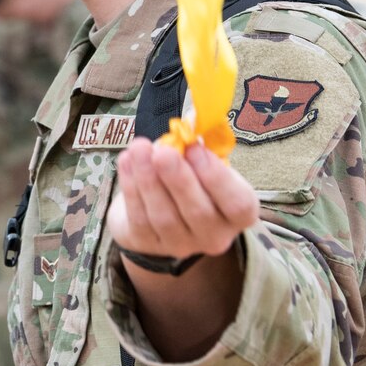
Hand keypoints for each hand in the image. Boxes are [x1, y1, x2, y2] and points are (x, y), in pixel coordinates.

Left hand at [105, 137, 258, 261]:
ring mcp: (181, 245)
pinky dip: (131, 187)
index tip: (195, 149)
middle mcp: (214, 235)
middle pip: (198, 212)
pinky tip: (126, 162)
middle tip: (163, 152)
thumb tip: (190, 120)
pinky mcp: (148, 245)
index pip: (238, 204)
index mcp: (238, 213)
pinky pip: (139, 218)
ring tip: (138, 149)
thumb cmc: (190, 178)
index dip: (217, 178)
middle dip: (178, 179)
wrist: (160, 208)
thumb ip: (200, 144)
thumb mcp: (202, 160)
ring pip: (164, 216)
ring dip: (148, 180)